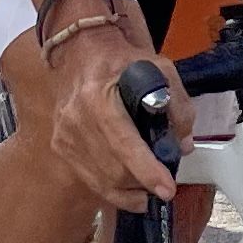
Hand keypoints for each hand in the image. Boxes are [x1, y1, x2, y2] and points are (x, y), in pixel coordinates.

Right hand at [42, 0, 177, 210]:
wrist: (82, 51)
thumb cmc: (122, 61)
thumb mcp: (160, 70)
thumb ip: (178, 107)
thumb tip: (182, 145)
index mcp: (98, 97)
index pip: (124, 143)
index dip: (147, 171)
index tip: (167, 189)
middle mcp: (76, 119)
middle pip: (114, 170)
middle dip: (143, 183)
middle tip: (164, 184)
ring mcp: (64, 134)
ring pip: (102, 181)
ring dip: (130, 191)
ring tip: (148, 188)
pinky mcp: (60, 145)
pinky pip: (90, 180)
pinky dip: (112, 189)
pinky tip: (129, 187)